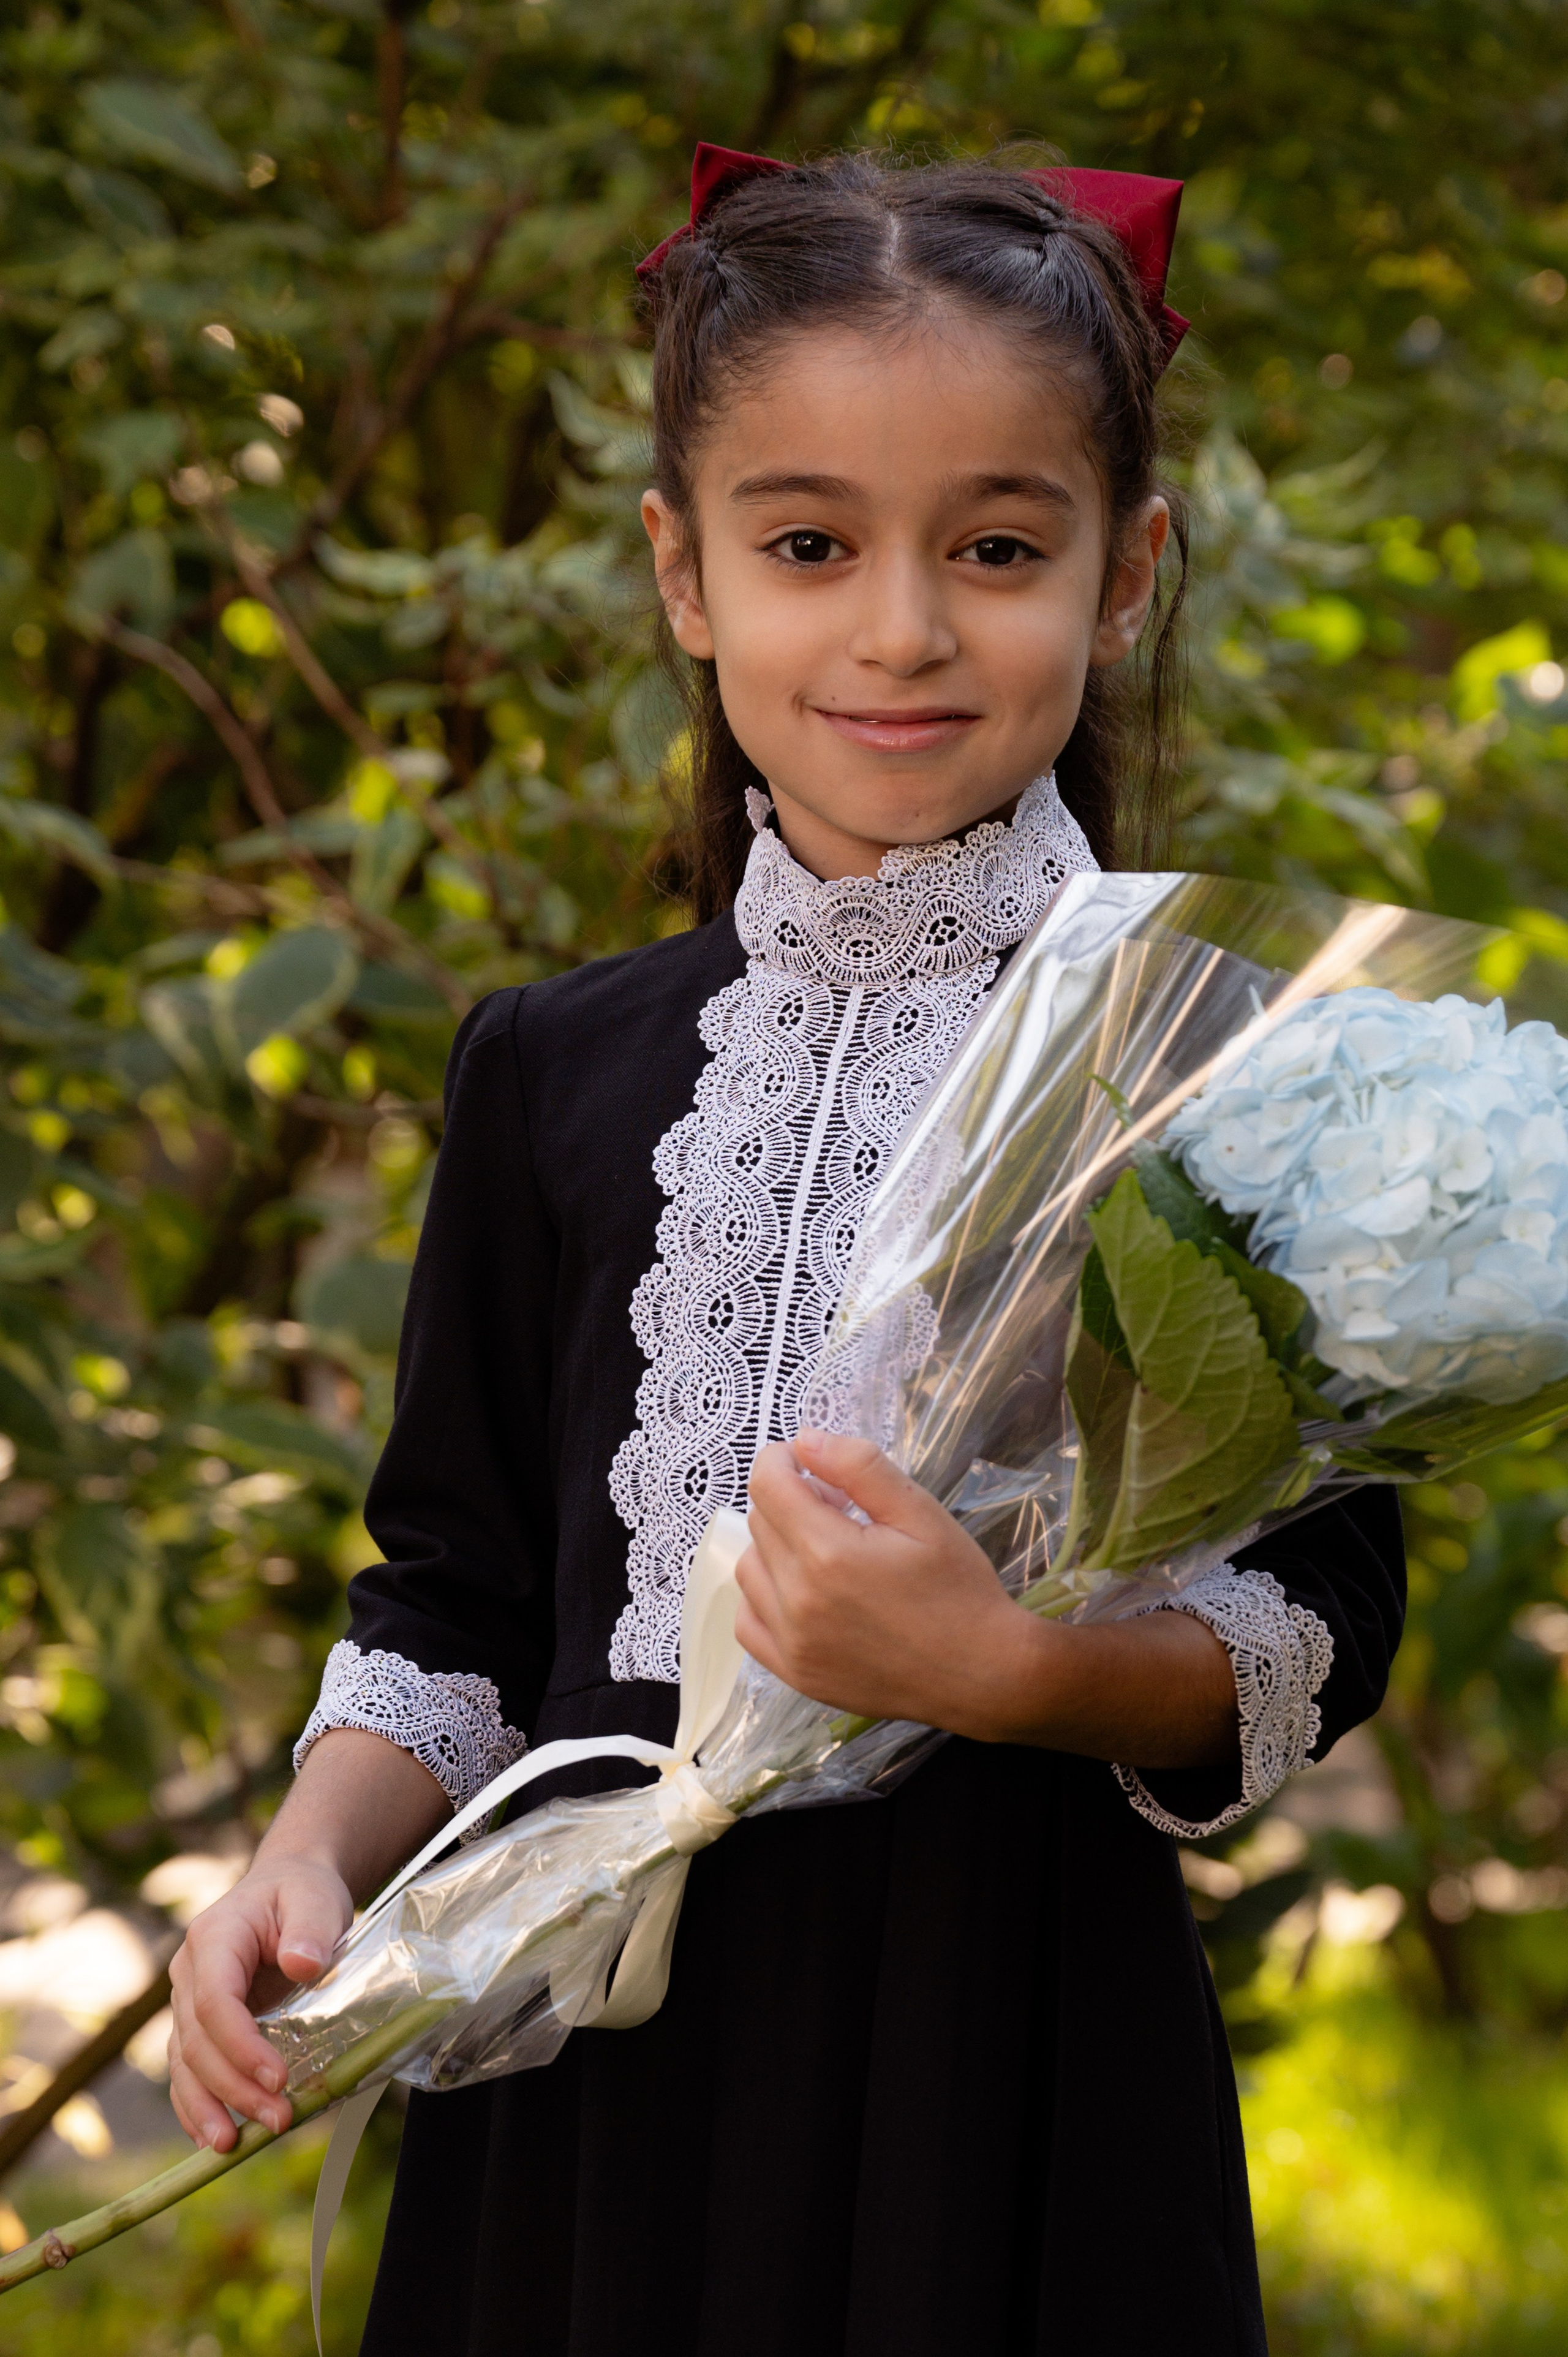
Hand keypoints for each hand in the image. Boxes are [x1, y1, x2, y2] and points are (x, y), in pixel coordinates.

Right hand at [167, 1852, 350, 2149]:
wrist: (286, 1888)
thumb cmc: (301, 1892)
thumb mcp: (315, 1899)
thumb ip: (310, 1928)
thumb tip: (300, 1964)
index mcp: (214, 1937)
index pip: (214, 2000)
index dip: (240, 2045)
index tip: (279, 2078)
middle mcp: (189, 1971)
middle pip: (198, 2040)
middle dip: (233, 2087)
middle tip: (279, 2119)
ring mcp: (188, 1999)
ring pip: (185, 2062)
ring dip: (209, 2107)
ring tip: (233, 2146)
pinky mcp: (197, 2023)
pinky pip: (187, 2068)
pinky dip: (196, 2104)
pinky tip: (213, 2136)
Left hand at [738, 1428, 1046, 1740]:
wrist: (981, 1675)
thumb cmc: (958, 1589)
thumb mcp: (920, 1512)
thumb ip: (858, 1467)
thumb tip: (804, 1440)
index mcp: (828, 1553)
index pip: (766, 1484)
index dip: (782, 1459)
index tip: (811, 1464)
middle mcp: (797, 1601)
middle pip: (760, 1522)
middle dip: (792, 1501)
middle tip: (841, 1509)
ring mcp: (791, 1644)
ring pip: (749, 1569)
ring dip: (776, 1547)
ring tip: (826, 1552)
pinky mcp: (794, 1674)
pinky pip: (749, 1622)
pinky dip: (765, 1598)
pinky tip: (804, 1593)